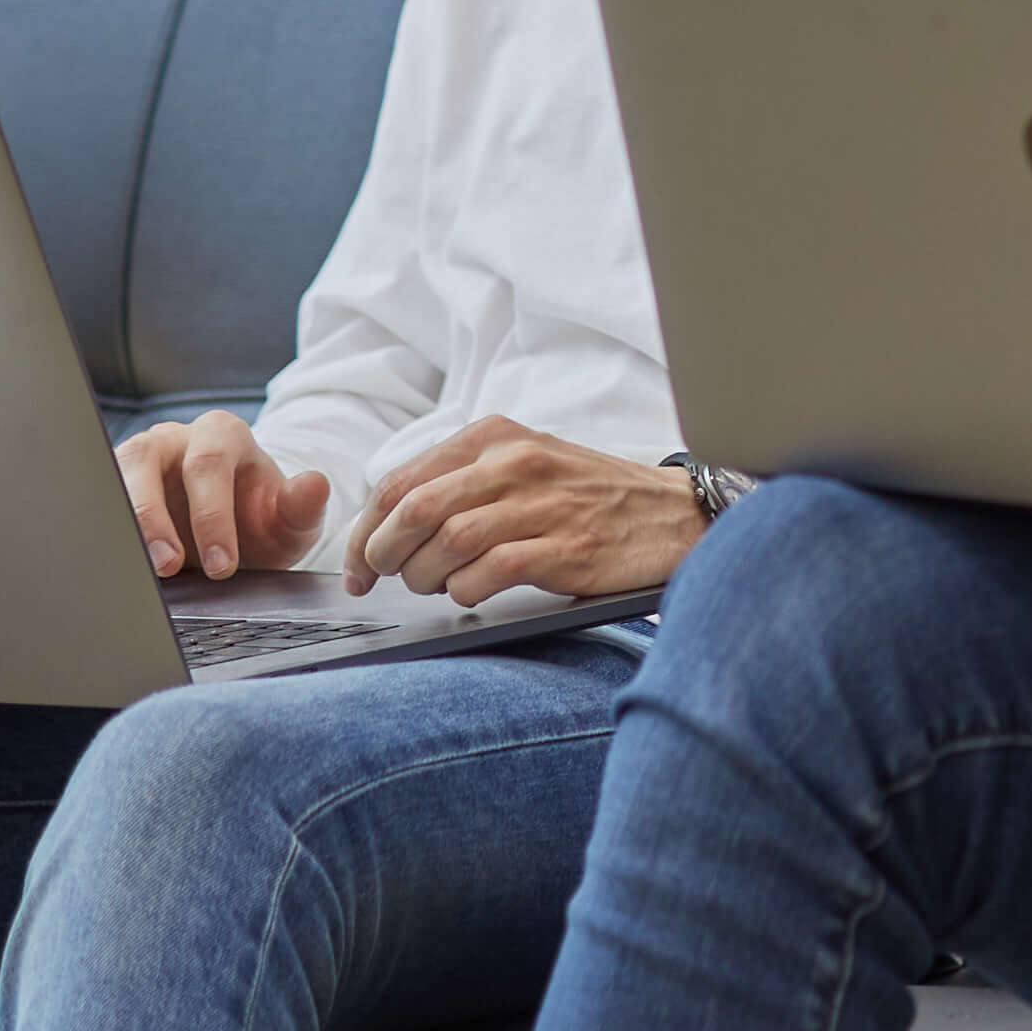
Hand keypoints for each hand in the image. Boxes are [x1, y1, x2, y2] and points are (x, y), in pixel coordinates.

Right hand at [122, 411, 330, 582]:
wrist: (233, 535)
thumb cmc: (259, 521)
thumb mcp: (289, 520)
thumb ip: (303, 505)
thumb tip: (316, 484)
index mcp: (222, 434)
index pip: (210, 463)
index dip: (212, 514)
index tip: (223, 564)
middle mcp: (174, 439)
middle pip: (148, 459)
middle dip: (154, 517)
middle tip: (167, 567)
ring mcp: (137, 459)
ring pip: (113, 474)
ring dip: (122, 523)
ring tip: (137, 568)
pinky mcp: (112, 485)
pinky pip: (97, 500)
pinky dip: (102, 530)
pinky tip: (111, 563)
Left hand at [341, 415, 706, 605]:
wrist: (675, 514)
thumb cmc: (591, 496)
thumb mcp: (526, 463)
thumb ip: (464, 479)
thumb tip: (389, 524)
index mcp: (497, 436)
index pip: (402, 480)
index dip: (364, 528)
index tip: (357, 562)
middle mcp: (517, 462)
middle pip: (414, 509)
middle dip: (381, 554)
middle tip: (381, 579)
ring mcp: (544, 504)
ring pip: (446, 543)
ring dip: (423, 578)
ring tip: (433, 587)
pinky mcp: (566, 546)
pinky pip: (488, 573)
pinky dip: (464, 592)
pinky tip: (471, 594)